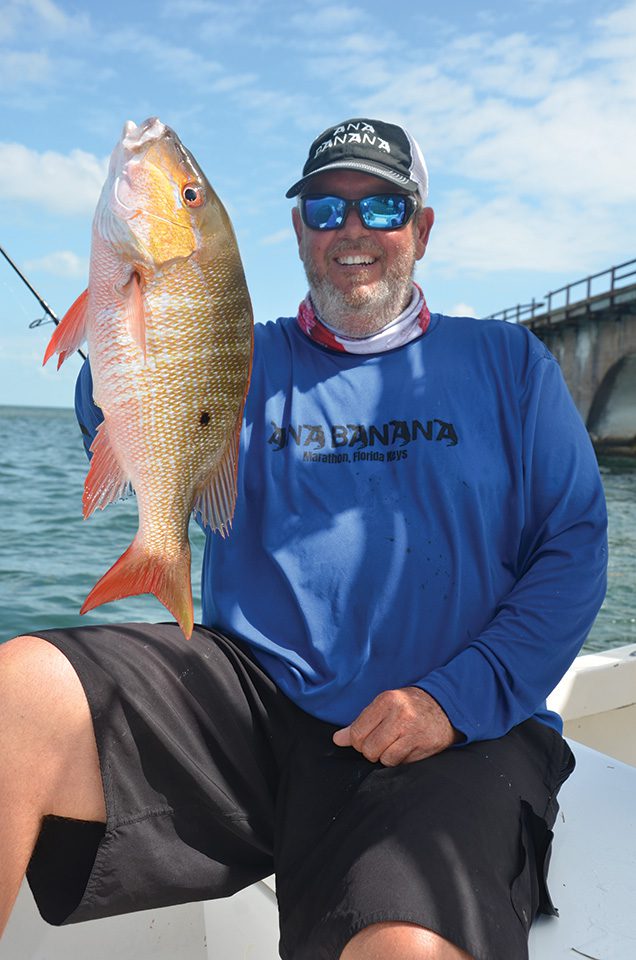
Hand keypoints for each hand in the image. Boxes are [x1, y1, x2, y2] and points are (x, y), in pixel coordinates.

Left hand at [332, 687, 462, 765]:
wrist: (445, 707)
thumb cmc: (409, 706)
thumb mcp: (384, 705)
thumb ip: (361, 722)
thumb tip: (338, 739)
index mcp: (386, 701)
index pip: (357, 733)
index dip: (357, 741)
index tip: (365, 739)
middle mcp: (399, 715)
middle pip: (368, 749)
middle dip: (371, 750)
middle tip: (382, 741)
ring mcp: (412, 731)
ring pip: (383, 759)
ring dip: (386, 756)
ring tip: (395, 744)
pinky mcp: (424, 746)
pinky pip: (400, 763)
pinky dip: (399, 760)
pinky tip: (406, 748)